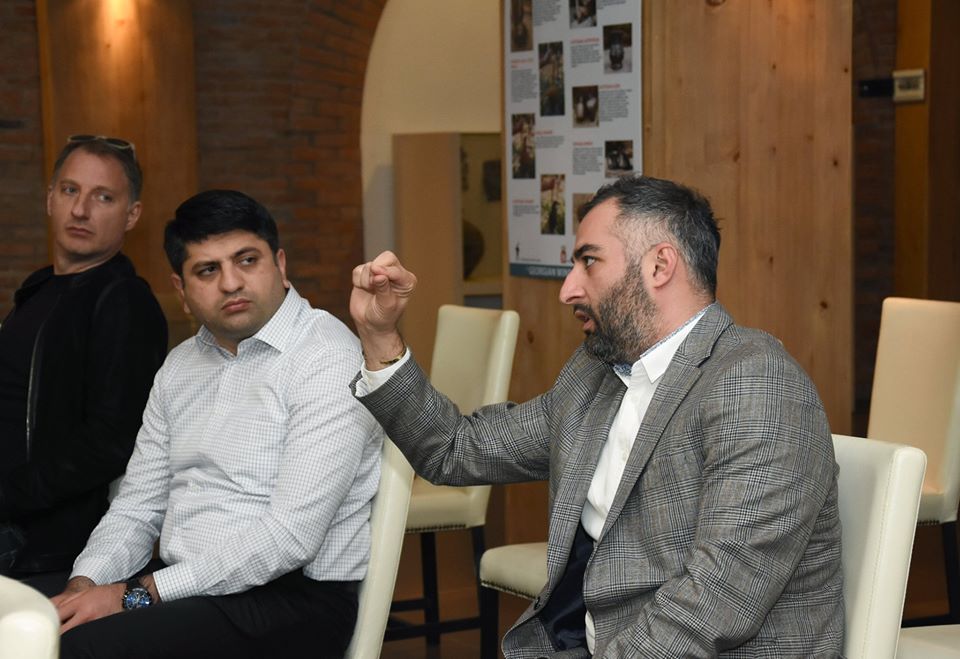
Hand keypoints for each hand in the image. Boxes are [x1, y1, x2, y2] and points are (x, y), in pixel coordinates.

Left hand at [52, 582, 124, 632]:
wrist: (122, 598)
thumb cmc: (102, 594)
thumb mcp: (82, 593)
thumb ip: (64, 602)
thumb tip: (50, 610)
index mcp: (80, 603)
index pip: (58, 615)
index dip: (49, 620)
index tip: (45, 622)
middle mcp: (86, 615)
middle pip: (63, 630)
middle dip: (56, 631)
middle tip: (53, 631)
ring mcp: (92, 624)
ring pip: (72, 635)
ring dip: (67, 634)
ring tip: (66, 631)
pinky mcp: (98, 630)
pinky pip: (82, 636)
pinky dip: (77, 636)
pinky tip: (76, 633)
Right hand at [350, 251, 416, 367]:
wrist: (371, 324)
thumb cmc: (384, 317)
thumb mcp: (386, 306)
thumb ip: (384, 289)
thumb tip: (379, 274)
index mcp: (406, 280)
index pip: (395, 267)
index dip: (385, 271)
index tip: (376, 278)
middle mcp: (395, 273)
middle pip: (386, 257)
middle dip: (374, 271)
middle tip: (372, 285)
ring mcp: (380, 272)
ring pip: (369, 266)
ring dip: (365, 281)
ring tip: (370, 292)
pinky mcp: (366, 274)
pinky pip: (358, 270)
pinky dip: (358, 281)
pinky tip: (364, 290)